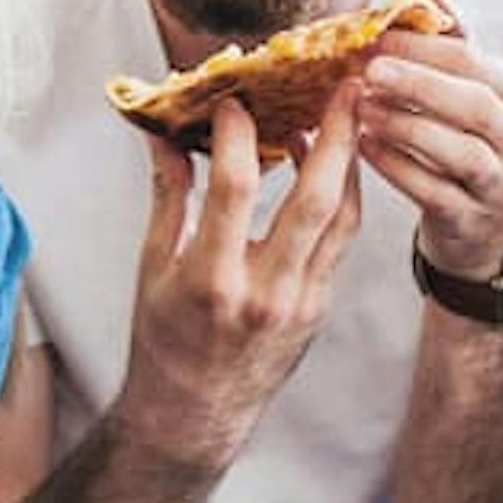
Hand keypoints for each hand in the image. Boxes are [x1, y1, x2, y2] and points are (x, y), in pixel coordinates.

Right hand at [113, 93, 366, 463]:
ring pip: (343, 219)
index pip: (235, 187)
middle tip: (345, 87)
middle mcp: (264, 290)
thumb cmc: (163, 342)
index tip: (234, 99)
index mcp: (212, 277)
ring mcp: (300, 302)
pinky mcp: (318, 308)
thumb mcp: (152, 267)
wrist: (194, 415)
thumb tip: (166, 136)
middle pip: (316, 199)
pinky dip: (342, 198)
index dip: (238, 133)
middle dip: (336, 136)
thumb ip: (168, 198)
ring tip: (350, 116)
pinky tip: (332, 167)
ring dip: (351, 162)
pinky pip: (340, 242)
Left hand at [354, 34, 502, 282]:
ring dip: (408, 127)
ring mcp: (500, 184)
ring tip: (364, 110)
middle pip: (477, 104)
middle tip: (370, 70)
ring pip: (462, 152)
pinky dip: (399, 169)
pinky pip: (437, 192)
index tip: (377, 37)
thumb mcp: (468, 93)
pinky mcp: (472, 221)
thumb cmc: (467, 144)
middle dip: (421, 84)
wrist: (486, 228)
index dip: (425, 48)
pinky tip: (366, 148)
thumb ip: (450, 45)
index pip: (475, 62)